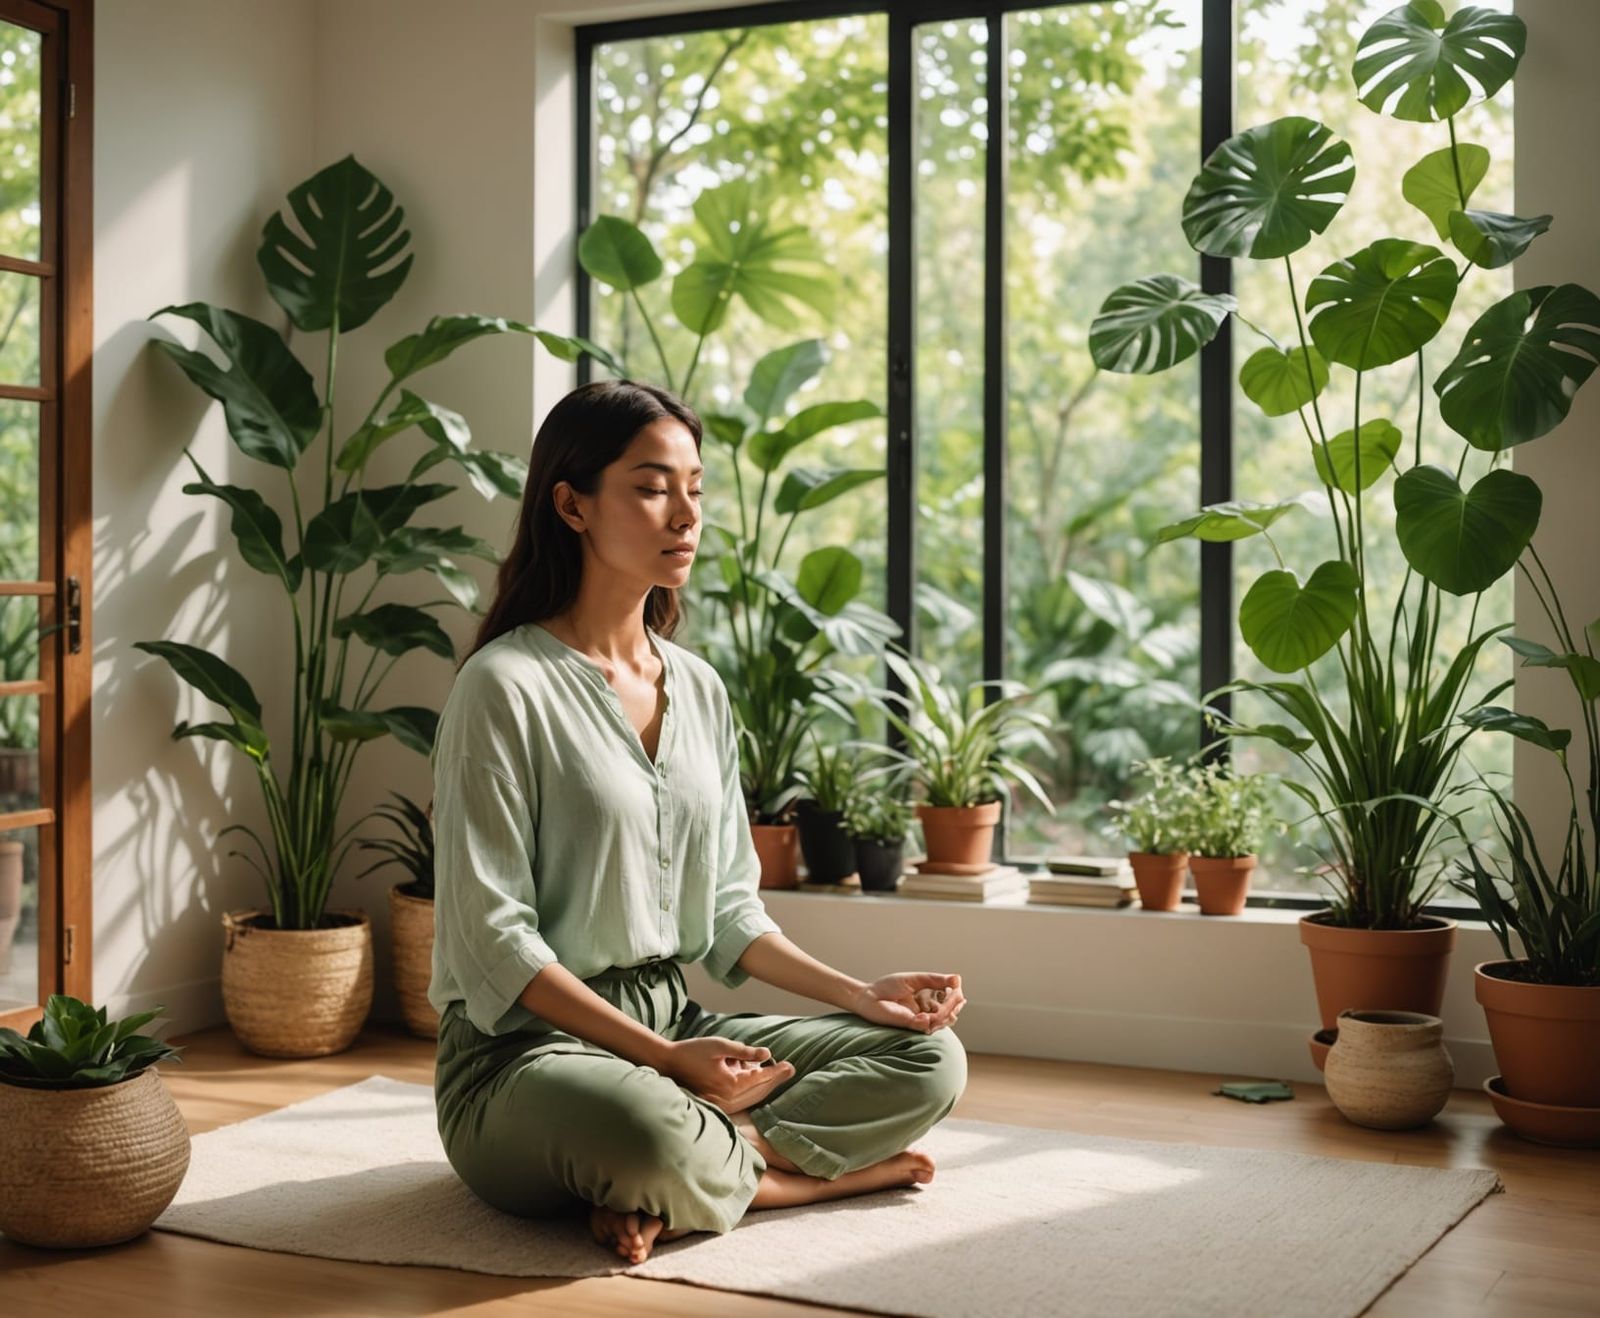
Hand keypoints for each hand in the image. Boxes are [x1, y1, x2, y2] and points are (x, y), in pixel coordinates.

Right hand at [663, 1036, 795, 1114]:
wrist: (668, 1064)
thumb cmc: (692, 1051)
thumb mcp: (720, 1046)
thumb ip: (744, 1051)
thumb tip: (766, 1054)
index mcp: (729, 1085)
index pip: (759, 1079)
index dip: (776, 1072)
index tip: (790, 1066)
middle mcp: (727, 1098)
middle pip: (759, 1090)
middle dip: (775, 1079)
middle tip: (790, 1069)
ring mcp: (722, 1103)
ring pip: (751, 1096)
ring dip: (764, 1085)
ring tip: (777, 1073)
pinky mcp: (717, 1103)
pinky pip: (741, 1099)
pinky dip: (752, 1090)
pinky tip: (757, 1080)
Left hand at [848, 972, 964, 1032]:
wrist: (868, 996)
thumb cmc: (888, 987)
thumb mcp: (915, 979)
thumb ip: (935, 980)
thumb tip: (958, 979)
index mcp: (930, 999)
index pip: (952, 1001)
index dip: (956, 996)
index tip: (954, 987)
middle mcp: (927, 1011)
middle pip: (952, 1013)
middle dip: (953, 1005)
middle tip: (948, 996)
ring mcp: (921, 1020)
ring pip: (943, 1021)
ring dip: (943, 1013)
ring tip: (935, 1006)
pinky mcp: (912, 1026)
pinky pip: (928, 1026)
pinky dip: (928, 1019)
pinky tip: (921, 1015)